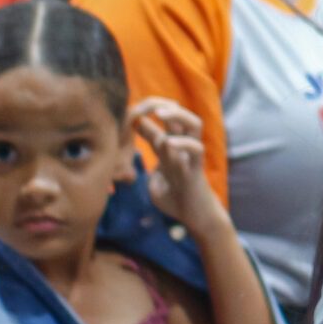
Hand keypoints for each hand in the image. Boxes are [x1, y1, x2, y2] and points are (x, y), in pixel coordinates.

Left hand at [132, 99, 225, 233]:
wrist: (194, 217)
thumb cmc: (175, 200)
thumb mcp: (156, 179)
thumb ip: (151, 165)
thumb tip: (141, 155)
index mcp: (169, 150)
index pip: (156, 126)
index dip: (141, 118)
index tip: (126, 114)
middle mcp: (181, 148)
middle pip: (178, 116)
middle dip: (162, 107)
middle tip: (143, 106)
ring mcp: (191, 155)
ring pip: (194, 124)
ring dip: (178, 115)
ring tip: (161, 113)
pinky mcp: (197, 168)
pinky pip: (196, 149)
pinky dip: (183, 143)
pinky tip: (170, 143)